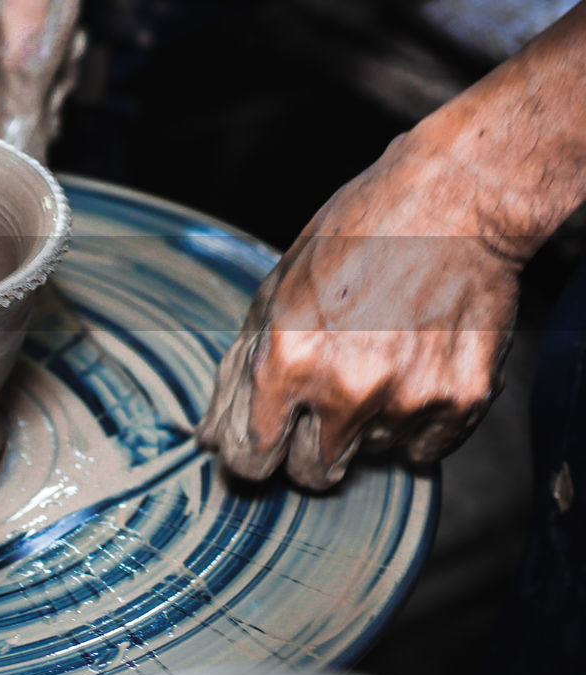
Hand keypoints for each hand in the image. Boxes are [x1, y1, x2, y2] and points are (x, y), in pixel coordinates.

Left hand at [195, 139, 517, 488]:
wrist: (454, 200)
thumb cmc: (356, 234)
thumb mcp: (275, 290)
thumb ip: (241, 367)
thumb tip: (212, 436)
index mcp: (288, 359)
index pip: (252, 459)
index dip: (252, 457)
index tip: (262, 447)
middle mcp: (345, 389)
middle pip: (311, 474)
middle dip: (307, 449)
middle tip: (323, 401)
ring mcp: (408, 398)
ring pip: (368, 456)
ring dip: (366, 425)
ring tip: (378, 359)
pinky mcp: (463, 400)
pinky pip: (424, 450)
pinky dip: (415, 423)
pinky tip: (415, 369)